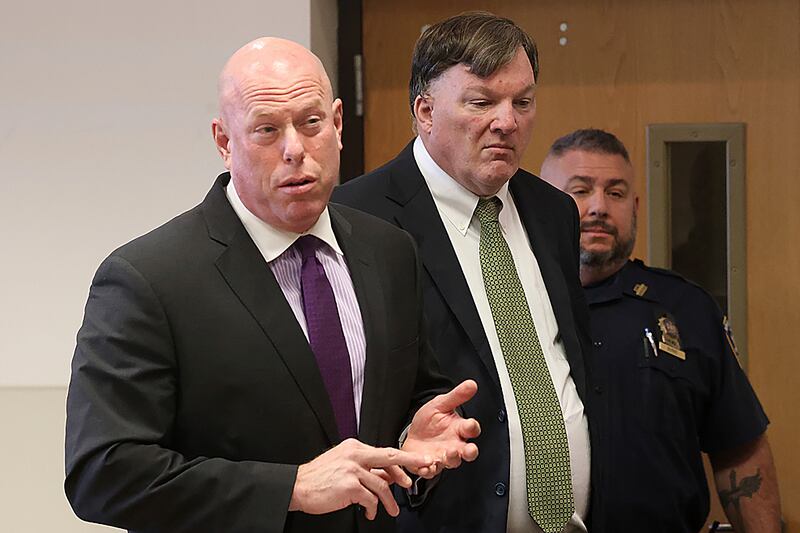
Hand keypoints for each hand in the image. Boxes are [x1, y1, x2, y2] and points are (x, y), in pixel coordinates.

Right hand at [288, 438, 433, 519]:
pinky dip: (373, 508)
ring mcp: (353, 469)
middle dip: (411, 464)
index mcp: (355, 447)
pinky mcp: (350, 485)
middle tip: (425, 470)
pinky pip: (370, 498)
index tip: (418, 463)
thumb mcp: (344, 465)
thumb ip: (366, 468)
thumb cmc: (319, 478)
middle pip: (390, 458)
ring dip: (389, 501)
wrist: (297, 486)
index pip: (384, 453)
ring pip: (382, 485)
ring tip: (392, 510)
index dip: (402, 461)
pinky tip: (369, 512)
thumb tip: (388, 476)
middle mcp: (355, 454)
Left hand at [402, 379, 480, 477]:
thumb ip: (456, 396)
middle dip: (470, 452)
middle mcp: (454, 445)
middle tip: (469, 450)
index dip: (472, 427)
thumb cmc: (429, 421)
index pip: (471, 429)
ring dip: (452, 459)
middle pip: (468, 452)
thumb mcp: (440, 404)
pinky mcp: (429, 465)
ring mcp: (443, 456)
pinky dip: (429, 470)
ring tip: (448, 453)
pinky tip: (426, 466)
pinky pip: (432, 471)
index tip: (470, 425)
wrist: (411, 435)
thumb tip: (471, 384)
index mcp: (458, 429)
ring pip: (452, 462)